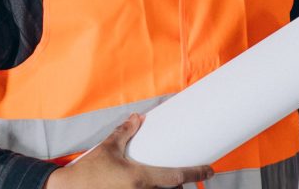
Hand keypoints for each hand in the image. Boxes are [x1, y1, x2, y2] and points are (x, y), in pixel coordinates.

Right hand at [45, 113, 213, 187]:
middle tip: (184, 176)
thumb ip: (125, 132)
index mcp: (141, 178)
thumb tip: (137, 118)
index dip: (197, 173)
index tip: (210, 170)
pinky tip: (152, 187)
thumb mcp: (108, 148)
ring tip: (170, 183)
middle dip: (180, 185)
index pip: (177, 177)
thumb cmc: (88, 171)